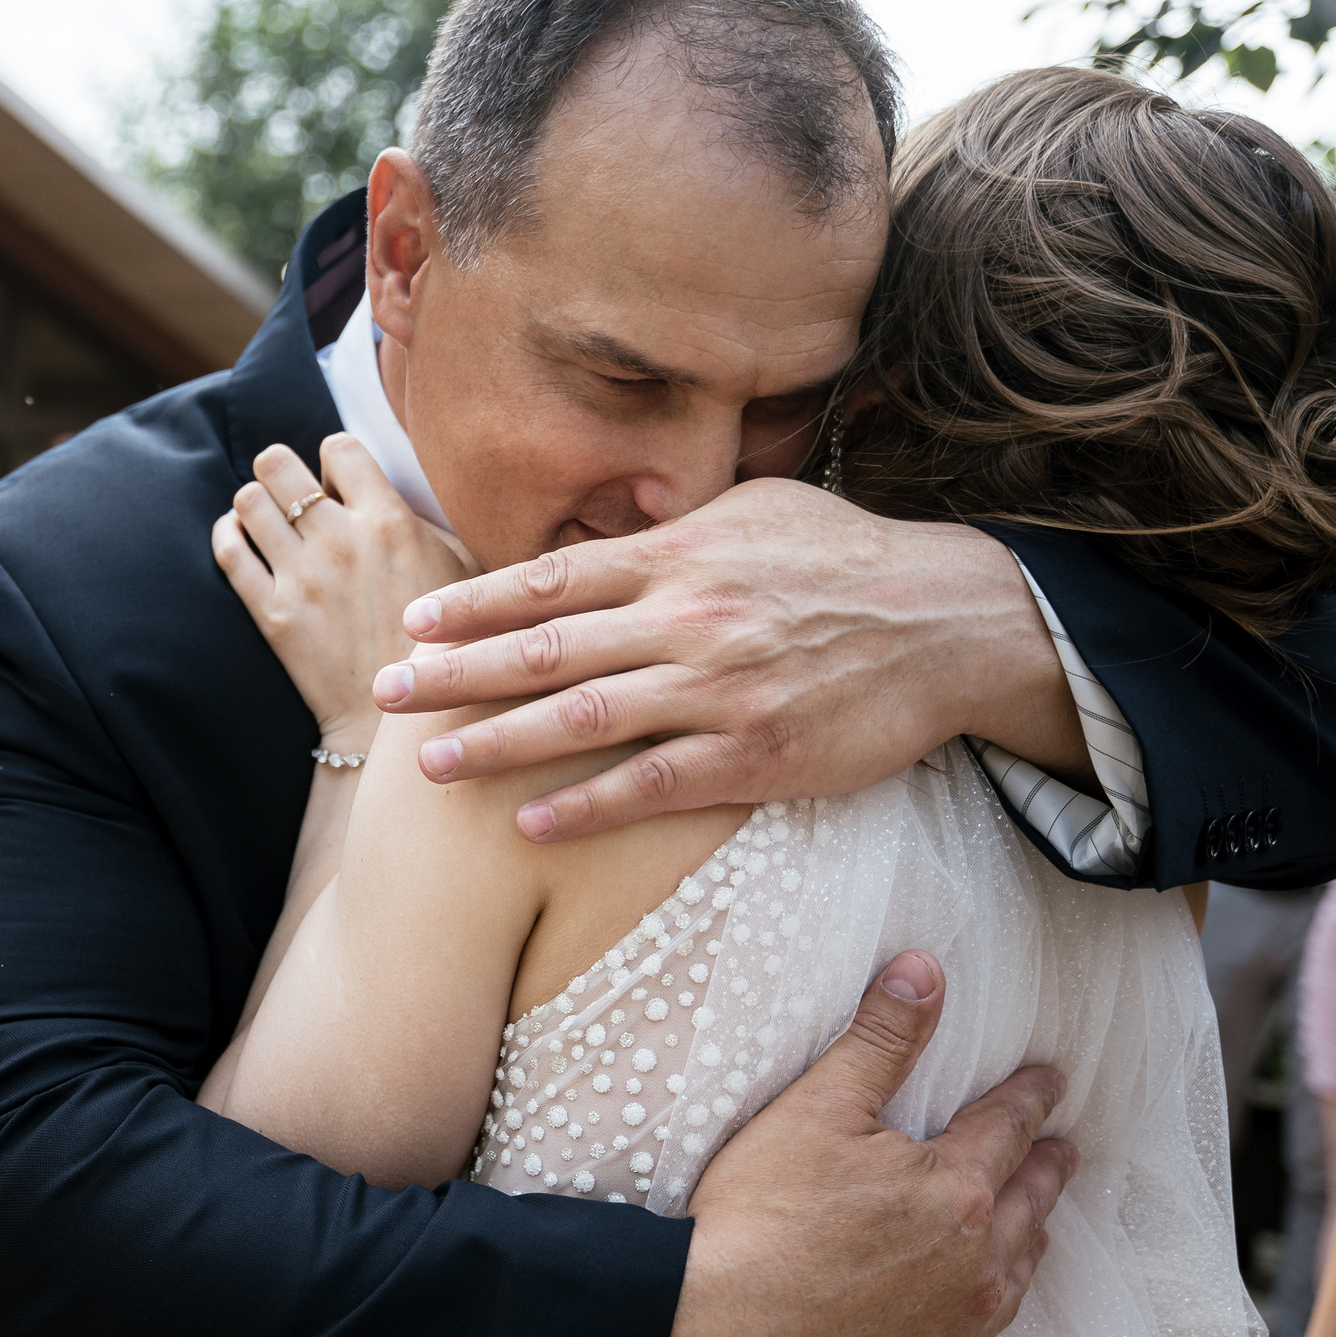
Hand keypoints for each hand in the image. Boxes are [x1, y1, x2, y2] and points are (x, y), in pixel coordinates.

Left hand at [212, 436, 471, 753]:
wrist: (395, 720)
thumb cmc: (438, 644)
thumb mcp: (457, 570)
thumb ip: (419, 521)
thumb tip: (386, 488)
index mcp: (389, 521)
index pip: (338, 449)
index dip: (333, 460)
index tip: (338, 484)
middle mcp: (339, 541)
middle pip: (276, 464)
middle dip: (280, 470)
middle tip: (290, 493)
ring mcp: (301, 577)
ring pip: (247, 501)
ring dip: (254, 503)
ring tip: (267, 519)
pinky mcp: (271, 613)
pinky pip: (229, 551)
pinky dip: (228, 534)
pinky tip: (241, 539)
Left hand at [375, 478, 1085, 840]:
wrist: (953, 621)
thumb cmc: (843, 561)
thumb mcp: (753, 512)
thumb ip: (666, 533)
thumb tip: (592, 538)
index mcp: (677, 557)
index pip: (550, 581)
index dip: (472, 603)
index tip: (410, 624)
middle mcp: (685, 619)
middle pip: (544, 650)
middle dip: (454, 676)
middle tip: (382, 697)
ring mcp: (719, 690)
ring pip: (583, 719)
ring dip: (498, 744)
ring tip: (428, 766)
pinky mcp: (756, 755)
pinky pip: (652, 785)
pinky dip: (585, 806)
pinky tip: (527, 823)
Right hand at [642, 951, 1075, 1336]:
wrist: (716, 1336)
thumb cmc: (758, 1220)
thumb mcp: (815, 1110)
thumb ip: (879, 1041)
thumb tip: (923, 972)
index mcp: (958, 1190)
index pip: (1008, 1128)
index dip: (1030, 1098)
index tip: (1050, 1083)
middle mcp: (977, 1265)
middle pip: (1030, 1203)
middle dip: (1046, 1169)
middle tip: (1061, 1151)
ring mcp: (956, 1329)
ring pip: (1017, 1273)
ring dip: (1028, 1237)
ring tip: (1031, 1220)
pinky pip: (981, 1334)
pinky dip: (989, 1303)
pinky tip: (975, 1298)